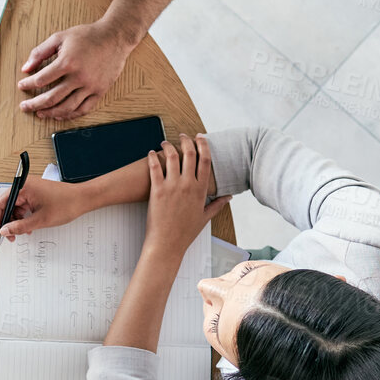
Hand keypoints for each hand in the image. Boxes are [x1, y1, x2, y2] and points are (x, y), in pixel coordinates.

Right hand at [0, 178, 85, 241]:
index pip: (0, 204)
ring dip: (15, 221)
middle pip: (6, 206)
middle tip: (8, 236)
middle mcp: (24, 186)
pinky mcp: (35, 194)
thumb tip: (5, 230)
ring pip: (14, 208)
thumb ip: (20, 226)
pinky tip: (28, 227)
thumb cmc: (66, 203)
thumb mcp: (40, 220)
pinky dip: (23, 218)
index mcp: (23, 187)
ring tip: (21, 233)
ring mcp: (30, 190)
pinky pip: (23, 206)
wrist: (83, 199)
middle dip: (6, 223)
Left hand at [17, 20, 134, 119]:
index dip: (28, 84)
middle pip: (51, 98)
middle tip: (25, 107)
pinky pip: (83, 109)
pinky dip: (70, 115)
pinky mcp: (100, 91)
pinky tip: (60, 115)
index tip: (22, 86)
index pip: (41, 80)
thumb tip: (26, 68)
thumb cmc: (87, 36)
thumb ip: (40, 52)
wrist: (114, 37)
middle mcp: (78, 77)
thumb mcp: (60, 37)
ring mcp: (90, 86)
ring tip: (40, 113)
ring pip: (67, 107)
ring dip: (50, 113)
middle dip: (34, 104)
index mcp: (67, 62)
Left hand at [142, 133, 229, 259]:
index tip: (200, 138)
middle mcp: (188, 185)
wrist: (167, 243)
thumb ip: (217, 204)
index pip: (206, 161)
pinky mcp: (157, 190)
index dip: (204, 146)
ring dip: (169, 145)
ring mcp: (172, 187)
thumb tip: (228, 197)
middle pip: (190, 154)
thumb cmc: (185, 232)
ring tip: (165, 142)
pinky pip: (155, 168)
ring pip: (172, 157)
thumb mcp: (205, 217)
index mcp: (200, 190)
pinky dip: (153, 157)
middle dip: (187, 140)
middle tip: (182, 136)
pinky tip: (152, 153)